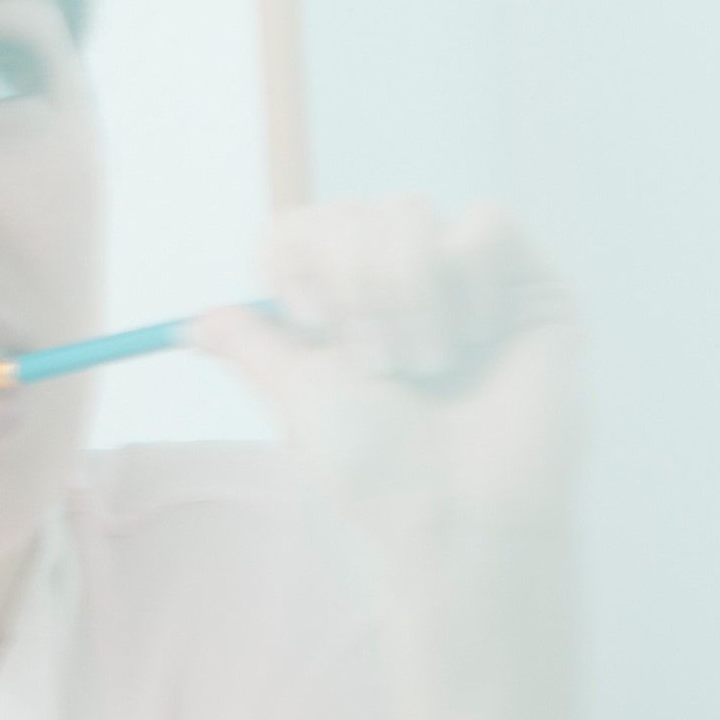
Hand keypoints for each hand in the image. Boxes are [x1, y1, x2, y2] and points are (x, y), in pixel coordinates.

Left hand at [193, 196, 584, 562]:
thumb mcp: (298, 398)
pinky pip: (486, 221)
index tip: (307, 319)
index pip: (300, 228)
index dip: (294, 258)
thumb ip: (254, 346)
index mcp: (338, 317)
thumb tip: (193, 323)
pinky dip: (470, 277)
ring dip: (406, 291)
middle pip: (348, 212)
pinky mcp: (526, 284)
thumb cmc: (378, 472)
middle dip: (351, 285)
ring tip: (429, 366)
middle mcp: (396, 293)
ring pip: (410, 209)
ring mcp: (461, 285)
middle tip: (377, 362)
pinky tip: (477, 337)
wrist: (460, 511)